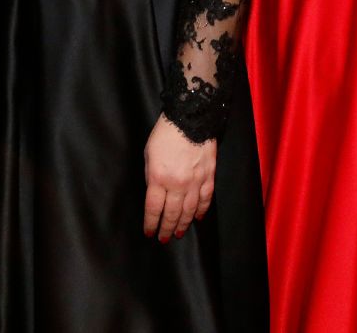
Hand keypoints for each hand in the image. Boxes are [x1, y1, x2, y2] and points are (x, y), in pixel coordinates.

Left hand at [142, 115, 215, 243]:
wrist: (190, 117)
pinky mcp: (208, 176)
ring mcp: (195, 181)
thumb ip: (150, 176)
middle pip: (171, 214)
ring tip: (178, 233)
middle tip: (164, 239)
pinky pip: (205, 199)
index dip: (150, 223)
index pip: (153, 209)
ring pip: (189, 211)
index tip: (149, 232)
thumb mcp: (148, 154)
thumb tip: (154, 193)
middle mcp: (177, 184)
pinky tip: (197, 218)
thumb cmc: (165, 134)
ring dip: (183, 224)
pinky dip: (201, 211)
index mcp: (158, 177)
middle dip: (166, 229)